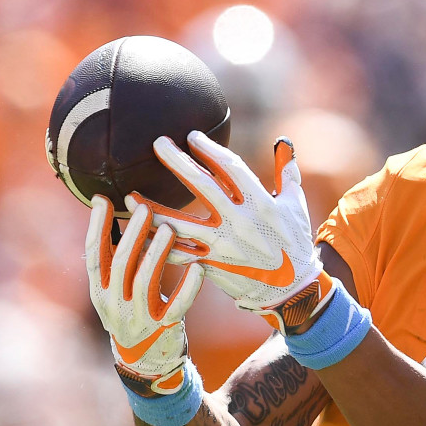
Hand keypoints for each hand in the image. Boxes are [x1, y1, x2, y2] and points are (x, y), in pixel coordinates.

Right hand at [85, 196, 202, 395]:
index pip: (94, 255)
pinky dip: (188, 287)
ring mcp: (139, 318)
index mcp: (100, 292)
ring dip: (157, 253)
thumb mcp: (115, 291)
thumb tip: (109, 214)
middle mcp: (115, 305)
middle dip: (133, 235)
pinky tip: (198, 267)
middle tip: (144, 208)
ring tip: (169, 228)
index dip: (96, 227)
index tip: (101, 200)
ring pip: (145, 282)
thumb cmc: (132, 313)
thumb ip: (114, 260)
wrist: (145, 362)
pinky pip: (178, 305)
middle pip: (121, 264)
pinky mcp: (164, 327)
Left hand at [132, 132, 332, 333]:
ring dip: (153, 210)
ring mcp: (223, 247)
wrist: (292, 289)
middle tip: (158, 143)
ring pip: (181, 225)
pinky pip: (178, 255)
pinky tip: (137, 235)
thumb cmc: (294, 242)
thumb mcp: (295, 205)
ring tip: (130, 197)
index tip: (191, 136)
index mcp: (260, 203)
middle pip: (202, 187)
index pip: (230, 169)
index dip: (209, 150)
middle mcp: (239, 223)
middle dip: (178, 163)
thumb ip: (287, 172)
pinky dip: (156, 246)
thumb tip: (283, 143)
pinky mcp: (212, 265)